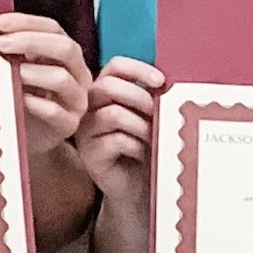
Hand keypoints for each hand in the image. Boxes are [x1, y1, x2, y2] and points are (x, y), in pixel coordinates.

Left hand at [0, 13, 94, 160]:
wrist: (28, 136)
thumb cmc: (21, 97)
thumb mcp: (18, 69)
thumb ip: (12, 51)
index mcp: (66, 56)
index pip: (54, 29)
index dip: (28, 23)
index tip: (1, 23)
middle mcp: (77, 75)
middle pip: (66, 49)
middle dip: (32, 41)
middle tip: (1, 44)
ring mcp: (76, 100)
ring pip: (62, 79)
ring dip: (33, 72)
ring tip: (10, 72)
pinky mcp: (69, 124)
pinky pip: (56, 112)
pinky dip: (36, 104)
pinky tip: (19, 98)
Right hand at [76, 57, 164, 217]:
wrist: (138, 186)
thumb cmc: (145, 148)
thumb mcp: (150, 118)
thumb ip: (152, 98)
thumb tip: (167, 84)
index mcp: (104, 91)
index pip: (115, 66)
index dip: (138, 69)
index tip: (161, 82)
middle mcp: (89, 107)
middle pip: (108, 86)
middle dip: (140, 97)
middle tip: (158, 113)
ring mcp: (85, 130)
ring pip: (113, 114)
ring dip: (141, 125)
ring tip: (153, 138)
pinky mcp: (88, 154)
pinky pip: (116, 141)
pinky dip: (136, 146)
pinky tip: (142, 154)